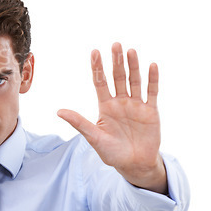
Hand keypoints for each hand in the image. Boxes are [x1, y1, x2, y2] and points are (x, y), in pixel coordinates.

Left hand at [57, 43, 166, 193]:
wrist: (134, 165)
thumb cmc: (112, 153)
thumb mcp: (94, 138)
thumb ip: (79, 123)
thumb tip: (59, 111)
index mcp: (105, 106)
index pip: (100, 82)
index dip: (98, 68)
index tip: (94, 52)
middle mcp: (120, 102)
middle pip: (117, 77)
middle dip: (116, 61)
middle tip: (115, 44)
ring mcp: (136, 105)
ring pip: (134, 81)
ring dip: (133, 66)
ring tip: (130, 51)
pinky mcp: (151, 111)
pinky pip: (151, 92)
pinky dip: (152, 79)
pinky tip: (152, 65)